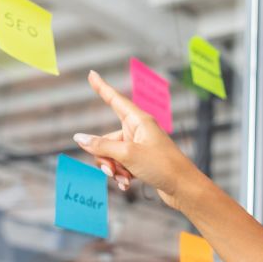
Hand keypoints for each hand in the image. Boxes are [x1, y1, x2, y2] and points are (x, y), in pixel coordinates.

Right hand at [74, 71, 199, 209]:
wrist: (183, 187)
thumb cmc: (162, 166)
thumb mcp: (127, 155)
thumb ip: (101, 146)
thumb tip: (79, 138)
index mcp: (139, 121)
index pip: (115, 100)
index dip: (102, 87)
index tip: (91, 74)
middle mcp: (139, 131)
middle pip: (107, 139)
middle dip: (104, 157)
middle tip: (111, 170)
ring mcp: (140, 146)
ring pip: (112, 155)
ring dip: (113, 169)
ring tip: (123, 180)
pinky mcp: (142, 161)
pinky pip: (122, 165)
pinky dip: (121, 175)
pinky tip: (127, 185)